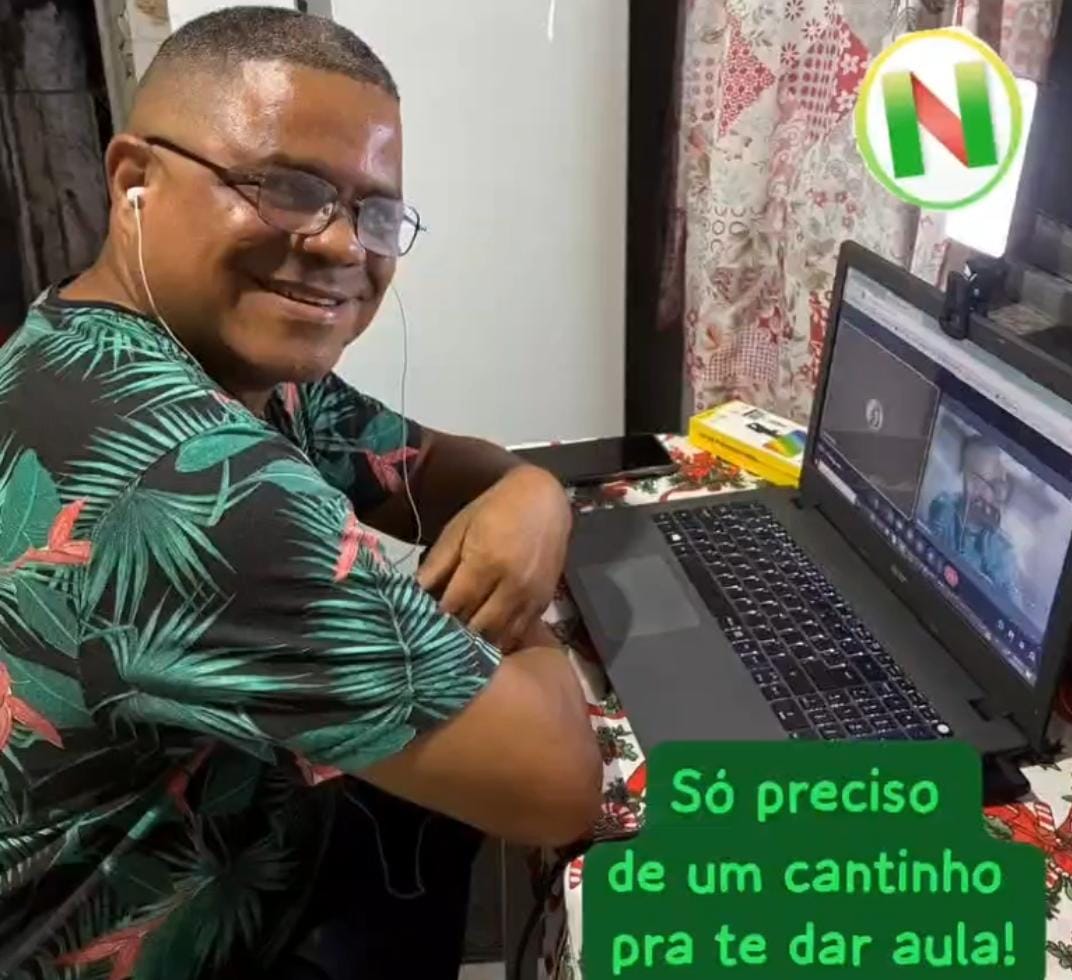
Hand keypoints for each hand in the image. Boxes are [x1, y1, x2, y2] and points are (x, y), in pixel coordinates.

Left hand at [417, 465, 571, 651]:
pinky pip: (519, 633)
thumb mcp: (460, 527)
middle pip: (476, 626)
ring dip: (477, 642)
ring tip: (458, 643)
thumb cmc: (495, 509)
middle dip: (454, 634)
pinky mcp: (544, 603)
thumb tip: (413, 591)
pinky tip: (485, 638)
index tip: (420, 624)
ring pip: (499, 636)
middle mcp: (511, 584)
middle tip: (437, 637)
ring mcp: (530, 596)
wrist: (544, 500)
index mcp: (486, 561)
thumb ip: (438, 562)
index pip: (453, 605)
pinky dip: (500, 639)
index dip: (435, 618)